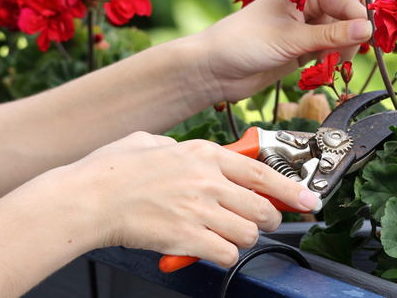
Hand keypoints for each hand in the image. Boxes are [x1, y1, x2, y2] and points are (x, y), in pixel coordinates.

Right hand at [70, 132, 318, 266]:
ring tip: (225, 235)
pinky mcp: (187, 237)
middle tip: (259, 222)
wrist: (88, 198)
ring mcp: (199, 209)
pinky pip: (226, 253)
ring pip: (248, 234)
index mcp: (204, 154)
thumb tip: (188, 152)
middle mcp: (208, 180)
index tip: (308, 199)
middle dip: (268, 219)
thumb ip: (179, 147)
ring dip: (242, 239)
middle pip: (263, 208)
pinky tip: (208, 248)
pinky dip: (223, 254)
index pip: (262, 171)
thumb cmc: (113, 169)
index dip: (292, 189)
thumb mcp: (151, 141)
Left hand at [197, 0, 371, 102]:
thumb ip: (331, 36)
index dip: (359, 17)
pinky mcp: (303, 49)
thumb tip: (369, 29)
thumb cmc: (244, 43)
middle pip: (349, 11)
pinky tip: (326, 67)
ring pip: (343, 34)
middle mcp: (308, 5)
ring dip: (345, 49)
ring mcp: (306, 28)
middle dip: (357, 30)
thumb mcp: (291, 39)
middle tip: (353, 50)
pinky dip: (334, 59)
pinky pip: (331, 50)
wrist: (214, 70)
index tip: (366, 38)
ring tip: (334, 63)